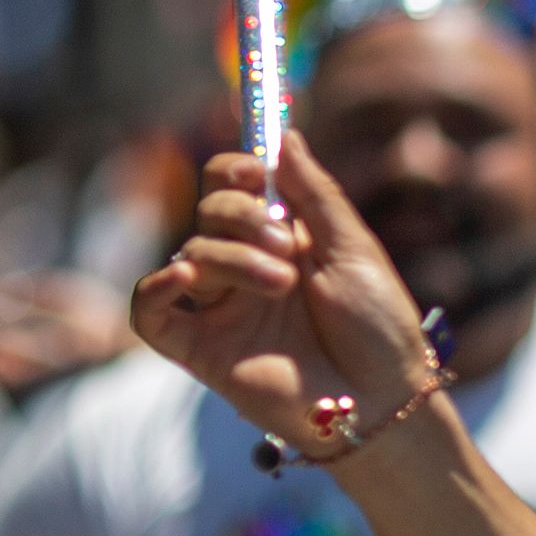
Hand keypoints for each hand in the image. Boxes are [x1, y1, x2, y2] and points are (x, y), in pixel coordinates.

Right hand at [133, 135, 440, 455]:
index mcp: (283, 238)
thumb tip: (286, 135)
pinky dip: (157, 288)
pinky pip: (150, 311)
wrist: (384, 400)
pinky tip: (187, 277)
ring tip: (282, 284)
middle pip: (210, 212)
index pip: (231, 185)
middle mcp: (246, 268)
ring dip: (233, 257)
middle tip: (289, 248)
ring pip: (191, 253)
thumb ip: (316, 194)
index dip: (234, 170)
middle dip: (242, 216)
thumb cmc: (380, 329)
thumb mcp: (354, 250)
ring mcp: (222, 307)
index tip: (257, 174)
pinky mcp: (202, 349)